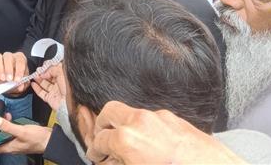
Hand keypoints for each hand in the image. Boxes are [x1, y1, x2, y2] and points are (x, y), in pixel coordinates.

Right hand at [0, 52, 29, 95]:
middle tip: (9, 79)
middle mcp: (9, 56)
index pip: (20, 60)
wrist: (11, 84)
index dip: (19, 69)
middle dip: (8, 68)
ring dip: (0, 68)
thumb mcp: (23, 82)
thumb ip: (23, 83)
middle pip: (8, 56)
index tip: (18, 79)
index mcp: (19, 58)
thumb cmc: (18, 80)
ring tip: (2, 79)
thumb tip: (20, 86)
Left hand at [0, 117, 50, 154]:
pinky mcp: (21, 137)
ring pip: (4, 135)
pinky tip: (10, 119)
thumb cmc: (38, 139)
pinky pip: (11, 132)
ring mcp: (16, 141)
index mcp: (9, 147)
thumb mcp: (21, 131)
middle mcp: (11, 146)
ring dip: (0, 127)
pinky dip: (8, 125)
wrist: (50, 139)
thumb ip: (8, 127)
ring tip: (0, 119)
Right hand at [31, 63, 65, 110]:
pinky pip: (41, 93)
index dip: (49, 67)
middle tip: (38, 70)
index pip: (55, 70)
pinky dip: (36, 88)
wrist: (69, 103)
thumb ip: (52, 69)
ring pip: (44, 84)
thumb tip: (45, 71)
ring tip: (34, 75)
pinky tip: (33, 84)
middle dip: (42, 73)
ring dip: (38, 79)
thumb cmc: (69, 89)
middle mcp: (60, 84)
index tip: (44, 65)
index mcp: (64, 77)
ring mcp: (54, 91)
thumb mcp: (61, 73)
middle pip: (49, 77)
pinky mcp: (50, 98)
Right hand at [85, 101, 245, 164]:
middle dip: (102, 125)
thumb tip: (111, 161)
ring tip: (127, 145)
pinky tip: (150, 144)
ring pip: (132, 113)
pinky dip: (144, 127)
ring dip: (124, 125)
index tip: (96, 156)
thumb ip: (120, 164)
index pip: (100, 140)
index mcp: (127, 138)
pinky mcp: (176, 119)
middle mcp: (141, 121)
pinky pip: (152, 118)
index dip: (95, 151)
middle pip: (109, 111)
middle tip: (102, 141)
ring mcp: (159, 117)